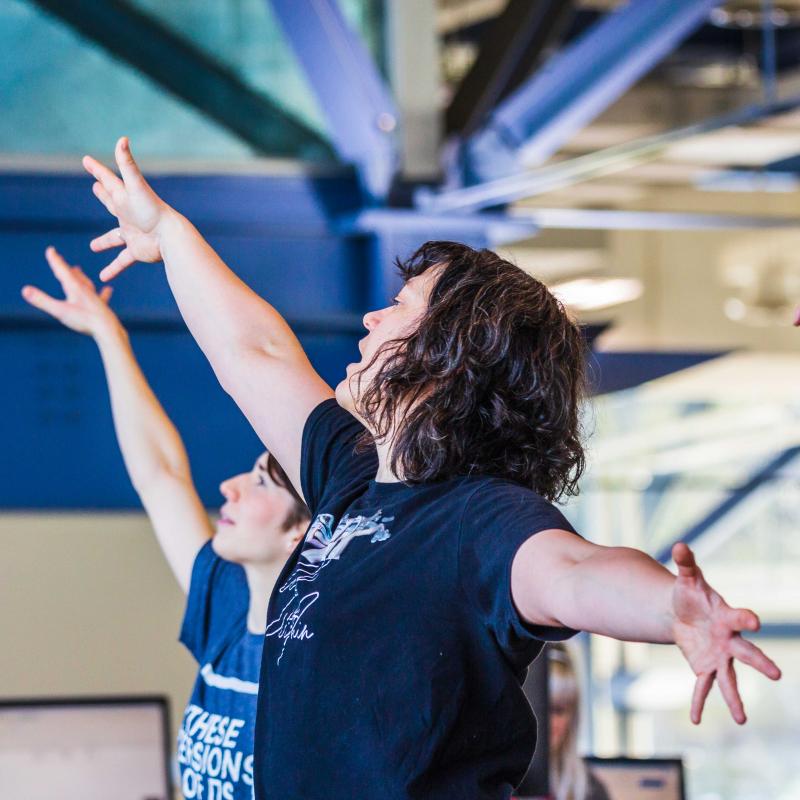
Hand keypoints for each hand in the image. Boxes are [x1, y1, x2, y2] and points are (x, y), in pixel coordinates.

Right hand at [22, 247, 116, 336]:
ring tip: (77, 270)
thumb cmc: (84, 320)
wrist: (108, 329)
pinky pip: (102, 297)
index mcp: (74, 288)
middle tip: (58, 258)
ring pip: (86, 284)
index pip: (62, 271)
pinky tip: (109, 289)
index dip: (55, 260)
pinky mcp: (102, 308)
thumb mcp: (60, 311)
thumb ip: (42, 301)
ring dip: (80, 276)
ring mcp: (95, 299)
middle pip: (73, 276)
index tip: (51, 249)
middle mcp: (86, 290)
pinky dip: (103, 292)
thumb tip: (24, 289)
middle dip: (64, 267)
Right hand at [83, 136, 172, 280]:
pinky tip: (104, 278)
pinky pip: (121, 261)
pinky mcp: (136, 250)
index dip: (97, 170)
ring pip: (114, 238)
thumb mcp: (136, 186)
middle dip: (103, 194)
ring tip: (93, 246)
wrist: (171, 238)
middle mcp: (128, 214)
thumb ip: (128, 164)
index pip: (108, 179)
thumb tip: (122, 138)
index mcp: (125, 198)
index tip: (86, 160)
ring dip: (104, 242)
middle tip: (96, 187)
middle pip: (111, 202)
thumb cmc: (154, 211)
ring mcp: (132, 233)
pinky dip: (113, 268)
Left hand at [670, 542, 780, 724]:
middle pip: (746, 652)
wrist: (683, 612)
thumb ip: (686, 563)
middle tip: (777, 674)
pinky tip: (695, 718)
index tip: (754, 620)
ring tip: (741, 718)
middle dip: (760, 662)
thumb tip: (680, 544)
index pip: (739, 617)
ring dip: (734, 698)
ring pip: (729, 678)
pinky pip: (703, 686)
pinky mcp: (704, 666)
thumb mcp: (686, 578)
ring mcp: (719, 656)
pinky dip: (698, 701)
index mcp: (726, 616)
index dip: (746, 618)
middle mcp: (728, 640)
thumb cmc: (690, 593)